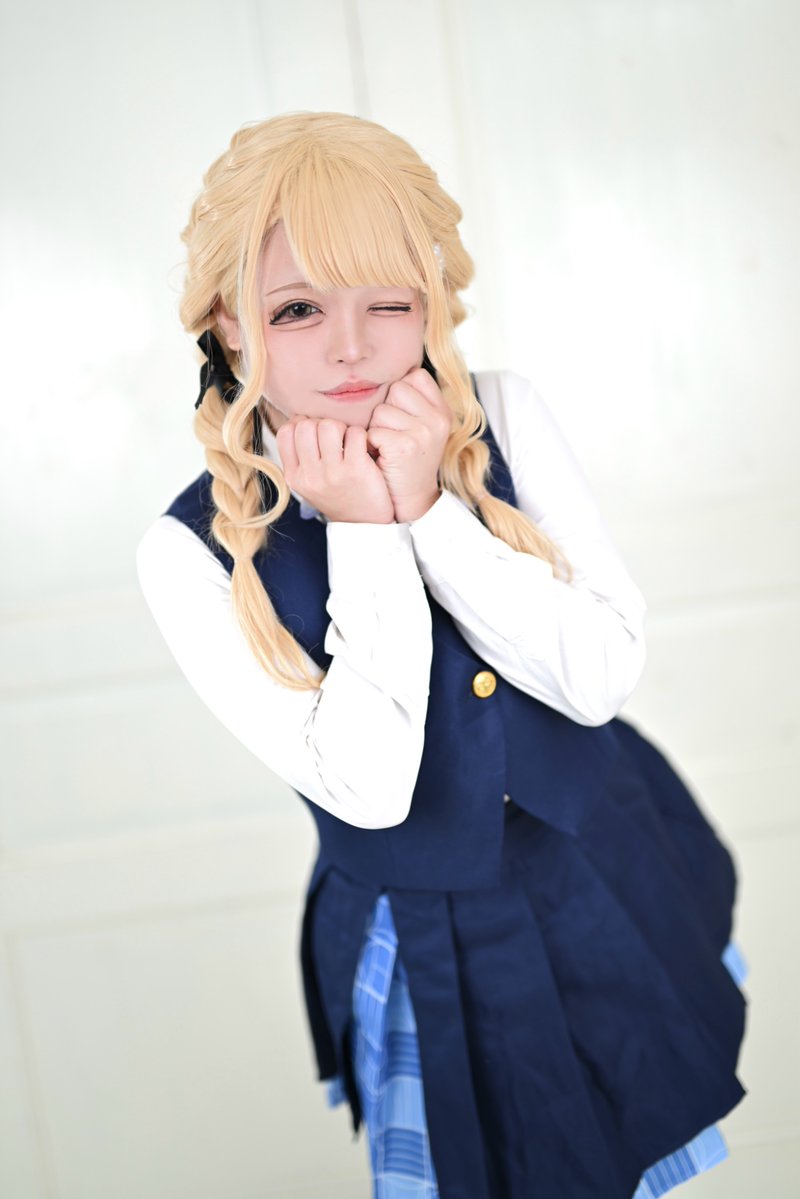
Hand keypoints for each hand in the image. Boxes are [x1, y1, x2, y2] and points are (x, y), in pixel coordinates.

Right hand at [276, 417, 394, 523]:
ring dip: (341, 426)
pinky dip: (360, 434)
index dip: (300, 424)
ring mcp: (333, 473)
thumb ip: (300, 456)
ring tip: (347, 439)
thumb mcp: (309, 483)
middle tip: (334, 436)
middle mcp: (310, 475)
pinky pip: (355, 433)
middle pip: (305, 425)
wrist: (363, 524)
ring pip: (328, 425)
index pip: (285, 432)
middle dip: (321, 423)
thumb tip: (298, 419)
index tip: (314, 432)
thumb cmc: (337, 497)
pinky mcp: (357, 469)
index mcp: (294, 476)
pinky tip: (361, 446)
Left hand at [366, 367, 451, 521]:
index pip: (415, 376)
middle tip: (393, 433)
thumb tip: (390, 371)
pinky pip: (373, 431)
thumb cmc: (409, 459)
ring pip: (380, 411)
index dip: (400, 392)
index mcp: (443, 411)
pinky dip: (371, 444)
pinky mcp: (404, 447)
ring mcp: (423, 433)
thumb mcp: (423, 427)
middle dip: (385, 410)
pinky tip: (381, 456)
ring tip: (387, 446)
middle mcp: (437, 419)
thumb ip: (414, 401)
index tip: (401, 414)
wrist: (412, 499)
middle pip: (396, 389)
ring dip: (376, 429)